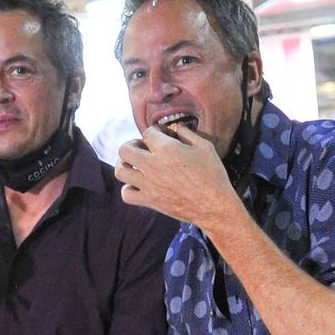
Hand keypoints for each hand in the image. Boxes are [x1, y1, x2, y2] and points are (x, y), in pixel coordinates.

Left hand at [117, 122, 241, 232]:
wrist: (214, 206)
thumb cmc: (213, 175)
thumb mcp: (205, 147)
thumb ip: (187, 133)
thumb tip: (176, 127)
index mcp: (167, 149)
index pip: (148, 132)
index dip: (155, 131)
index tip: (163, 136)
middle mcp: (153, 165)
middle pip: (125, 149)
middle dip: (132, 145)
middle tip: (143, 148)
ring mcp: (148, 185)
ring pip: (120, 171)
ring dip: (125, 164)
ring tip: (136, 165)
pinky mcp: (149, 201)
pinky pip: (126, 194)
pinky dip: (129, 189)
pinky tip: (139, 185)